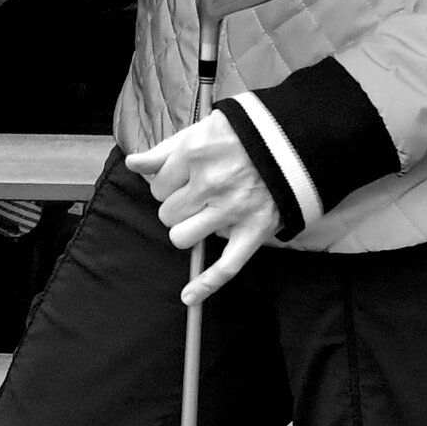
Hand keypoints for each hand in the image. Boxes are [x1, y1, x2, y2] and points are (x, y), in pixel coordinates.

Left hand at [125, 111, 278, 300]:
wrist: (295, 139)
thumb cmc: (245, 134)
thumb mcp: (202, 129)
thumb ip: (164, 149)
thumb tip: (132, 163)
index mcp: (194, 153)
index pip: (157, 186)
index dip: (167, 185)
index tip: (183, 179)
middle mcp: (210, 182)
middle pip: (167, 213)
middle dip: (177, 206)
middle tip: (198, 193)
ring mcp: (232, 210)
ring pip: (182, 237)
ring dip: (188, 229)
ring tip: (204, 216)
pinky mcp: (253, 231)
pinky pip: (225, 266)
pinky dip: (206, 284)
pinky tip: (189, 296)